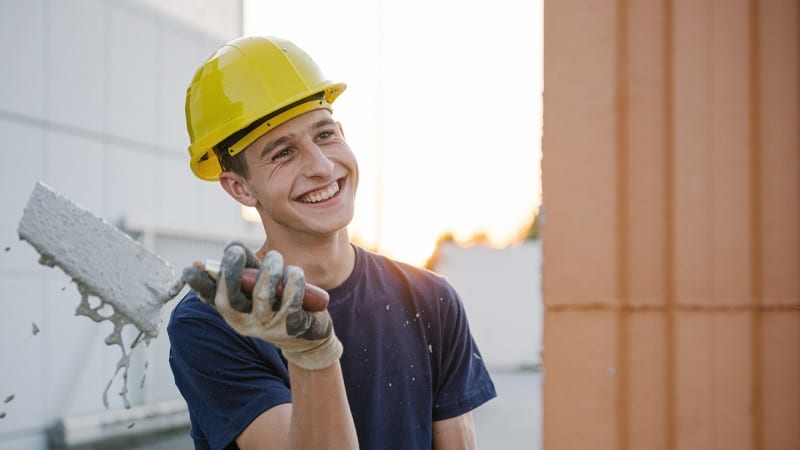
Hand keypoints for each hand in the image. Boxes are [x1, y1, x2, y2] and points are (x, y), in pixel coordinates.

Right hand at [183, 242, 341, 369]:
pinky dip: (293, 282)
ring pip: (262, 296)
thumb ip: (239, 271)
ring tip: (275, 257)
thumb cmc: (276, 303)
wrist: (307, 335)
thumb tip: (200, 262)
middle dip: (231, 272)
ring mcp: (268, 327)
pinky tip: (294, 272)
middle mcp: (245, 323)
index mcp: (233, 312)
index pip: (211, 298)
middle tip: (236, 251)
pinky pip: (291, 302)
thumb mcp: (256, 288)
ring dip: (268, 271)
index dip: (199, 285)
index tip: (191, 269)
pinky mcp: (292, 327)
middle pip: (230, 300)